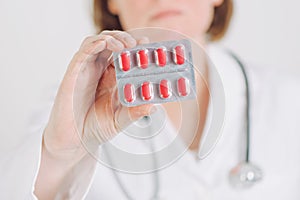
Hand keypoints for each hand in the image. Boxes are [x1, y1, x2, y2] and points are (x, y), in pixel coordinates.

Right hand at [43, 30, 153, 159]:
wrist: (74, 141)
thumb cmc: (96, 128)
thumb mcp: (121, 120)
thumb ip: (136, 112)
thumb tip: (154, 106)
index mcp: (113, 78)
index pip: (125, 55)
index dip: (136, 47)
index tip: (148, 45)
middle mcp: (100, 71)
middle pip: (112, 44)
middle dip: (125, 39)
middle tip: (138, 44)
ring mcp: (87, 70)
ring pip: (97, 42)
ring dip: (112, 38)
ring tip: (126, 45)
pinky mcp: (74, 72)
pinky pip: (83, 52)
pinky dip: (94, 44)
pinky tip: (106, 44)